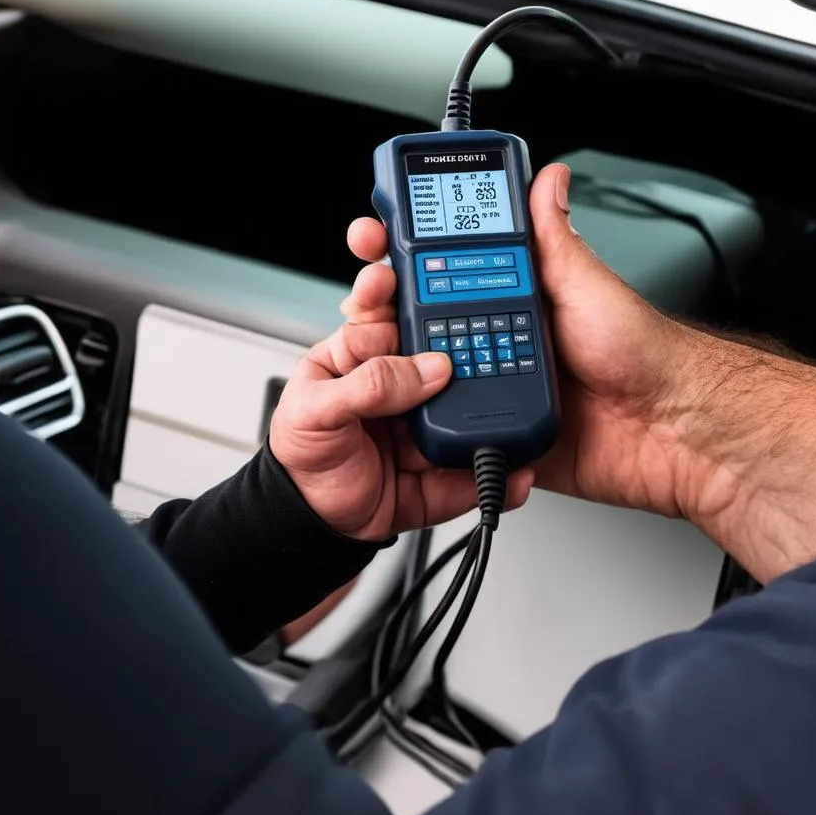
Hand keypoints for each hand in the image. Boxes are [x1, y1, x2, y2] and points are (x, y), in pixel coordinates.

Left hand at [268, 235, 533, 541]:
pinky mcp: (438, 470)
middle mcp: (394, 389)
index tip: (429, 286)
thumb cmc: (299, 461)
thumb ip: (367, 385)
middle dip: (469, 351)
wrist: (312, 528)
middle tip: (490, 340)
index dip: (406, 300)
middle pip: (439, 359)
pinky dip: (499, 473)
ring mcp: (420, 428)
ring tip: (516, 406)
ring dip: (492, 411)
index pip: (387, 319)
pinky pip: (471, 468)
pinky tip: (516, 468)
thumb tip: (428, 368)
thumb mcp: (314, 412)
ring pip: (464, 412)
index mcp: (356, 362)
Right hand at [347, 163, 815, 581]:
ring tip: (384, 347)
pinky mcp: (501, 428)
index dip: (410, 252)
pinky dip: (431, 418)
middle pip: (428, 319)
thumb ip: (555, 238)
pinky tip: (412, 403)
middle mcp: (504, 335)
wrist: (671, 433)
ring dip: (404, 362)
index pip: (450, 265)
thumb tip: (547, 179)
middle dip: (391, 305)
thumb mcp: (589, 284)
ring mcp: (499, 383)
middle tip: (372, 292)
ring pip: (429, 371)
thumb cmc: (644, 355)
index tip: (379, 235)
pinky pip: (453, 426)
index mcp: (520, 294)